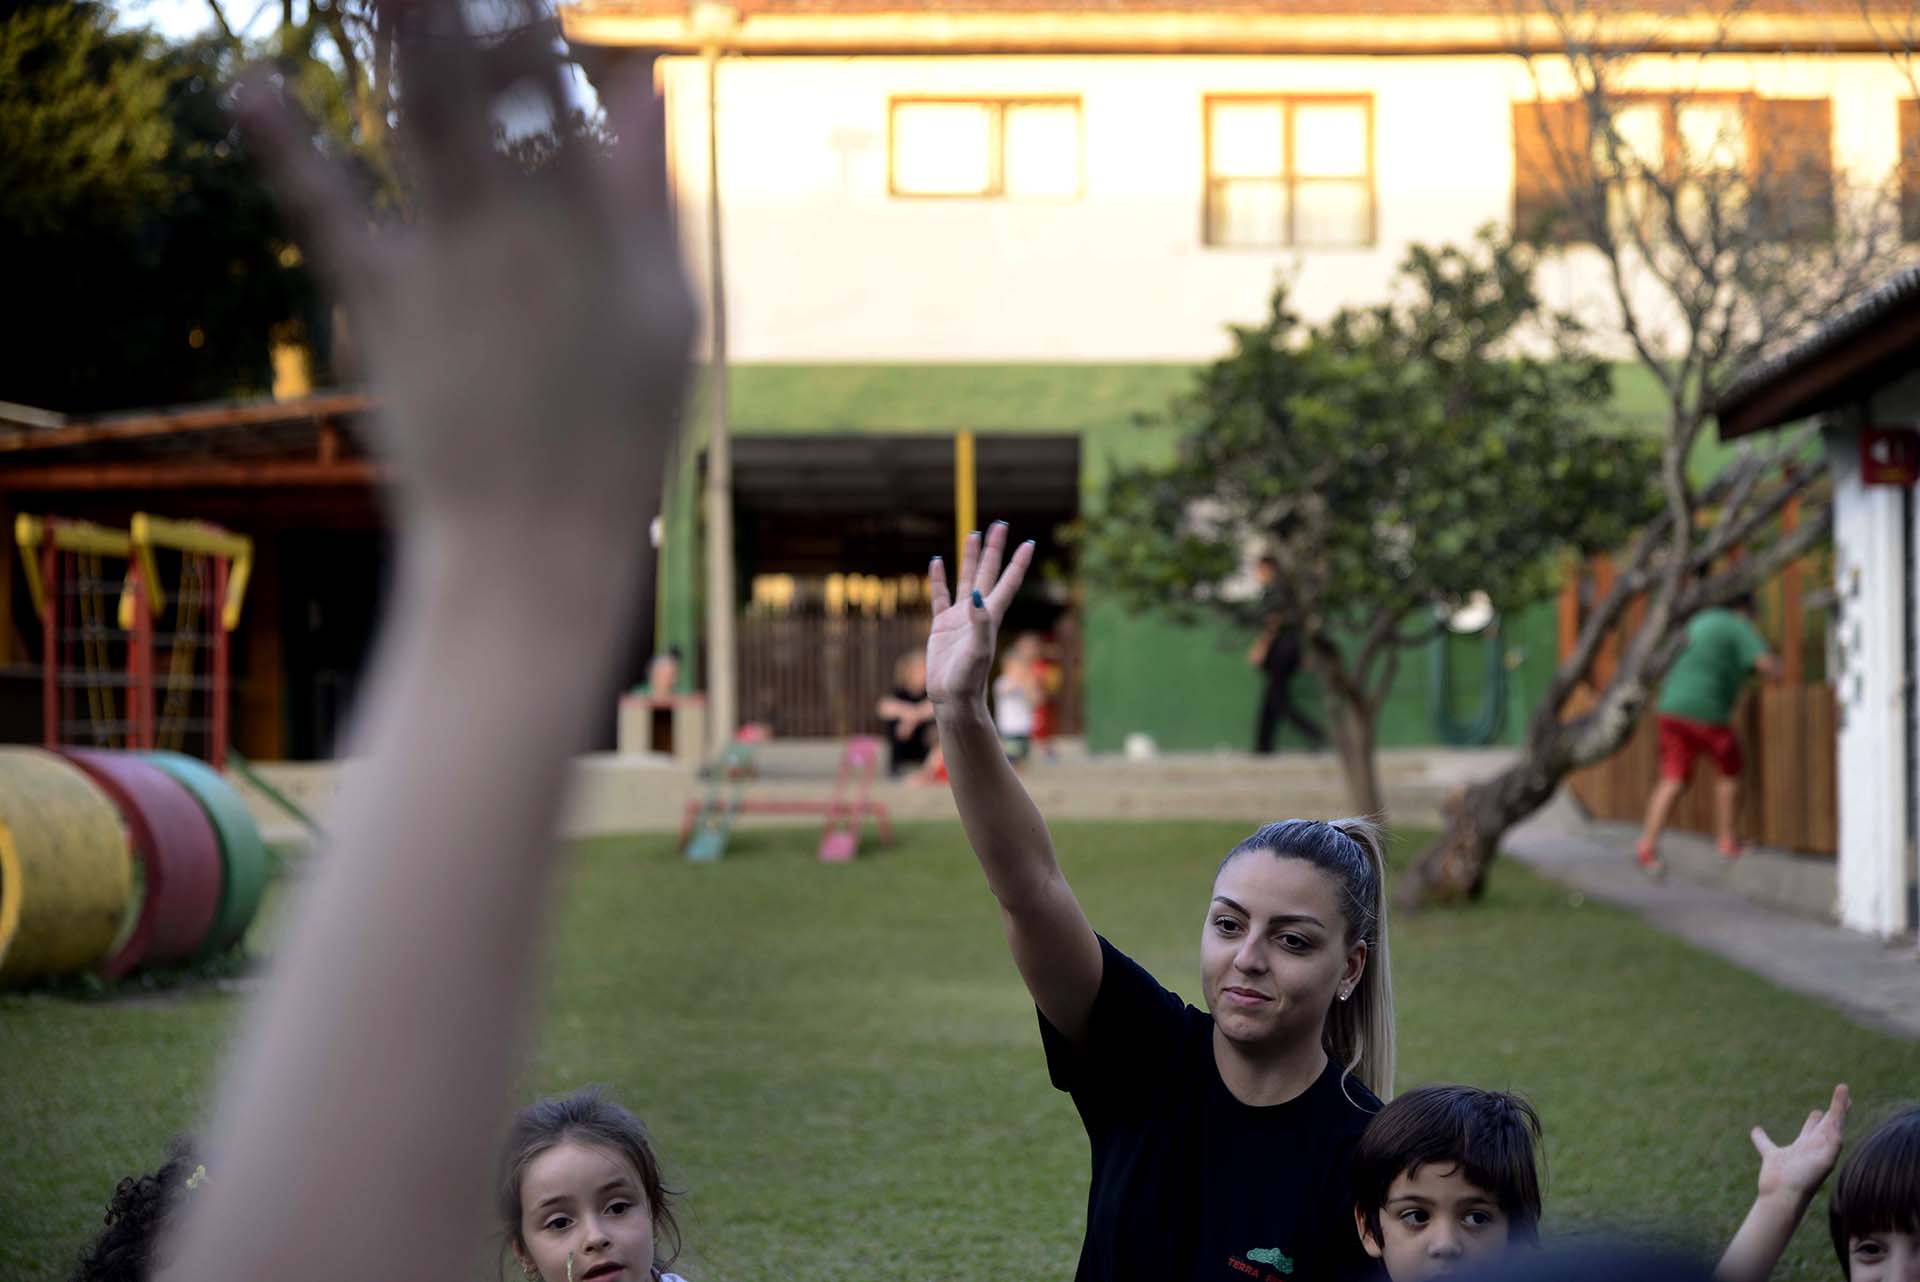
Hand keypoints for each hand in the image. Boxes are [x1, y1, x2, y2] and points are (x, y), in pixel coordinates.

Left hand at [238, 2, 695, 542]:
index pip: (562, 89)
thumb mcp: (667, 318)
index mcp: (594, 225)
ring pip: (412, 119)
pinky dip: (286, 145)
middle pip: (479, 84)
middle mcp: (514, 223)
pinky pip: (327, 209)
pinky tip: (248, 85)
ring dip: (396, 37)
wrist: (530, 542)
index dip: (536, 26)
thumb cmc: (618, 436)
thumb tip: (638, 85)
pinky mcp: (378, 300)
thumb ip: (648, 198)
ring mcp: (440, 258)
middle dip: (458, 9)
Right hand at [926, 524, 1033, 706]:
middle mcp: (978, 612)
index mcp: (991, 615)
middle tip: (1000, 525)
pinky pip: (939, 596)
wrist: (953, 698)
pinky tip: (937, 562)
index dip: (1018, 563)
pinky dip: (938, 579)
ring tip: (973, 534)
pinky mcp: (941, 625)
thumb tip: (976, 595)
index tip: (1028, 543)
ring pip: (965, 579)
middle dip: (995, 550)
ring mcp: (959, 617)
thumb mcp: (977, 651)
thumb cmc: (969, 679)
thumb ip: (979, 623)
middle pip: (988, 573)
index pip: (1008, 583)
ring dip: (970, 558)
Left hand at [1753, 1083, 1848, 1202]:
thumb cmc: (1777, 1178)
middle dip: (1837, 1109)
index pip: (1814, 1127)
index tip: (1822, 1105)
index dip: (1819, 1116)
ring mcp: (1822, 1152)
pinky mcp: (1827, 1160)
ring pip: (1834, 1126)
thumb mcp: (1770, 1152)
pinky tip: (1839, 1113)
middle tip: (1844, 1092)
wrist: (1780, 1195)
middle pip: (1828, 1124)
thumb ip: (1763, 1141)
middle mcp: (1815, 1147)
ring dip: (1839, 1109)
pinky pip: (1836, 1140)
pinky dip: (1837, 1126)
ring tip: (1843, 1092)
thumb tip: (1755, 1130)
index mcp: (1804, 1145)